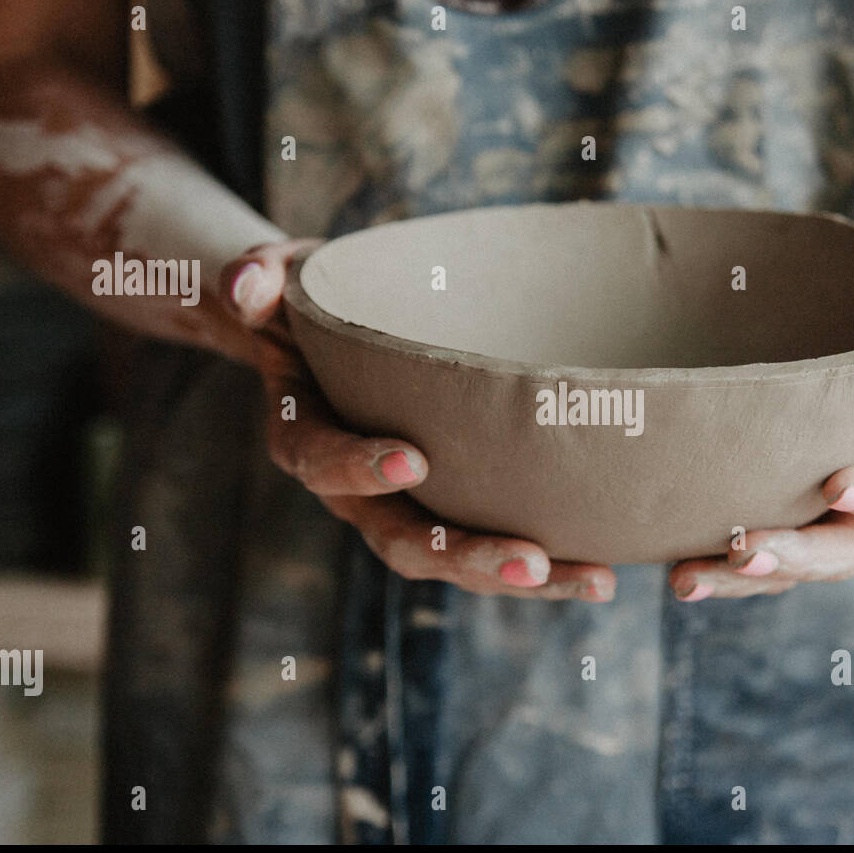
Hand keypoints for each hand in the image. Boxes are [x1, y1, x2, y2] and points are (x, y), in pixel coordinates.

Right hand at [218, 240, 616, 602]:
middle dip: (467, 557)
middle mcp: (355, 491)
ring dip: (523, 576)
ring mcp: (408, 508)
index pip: (321, 463)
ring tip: (596, 577)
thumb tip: (248, 285)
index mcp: (306, 436)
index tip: (413, 459)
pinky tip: (605, 565)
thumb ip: (262, 275)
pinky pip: (492, 546)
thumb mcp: (284, 278)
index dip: (358, 467)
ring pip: (459, 563)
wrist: (333, 340)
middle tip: (531, 561)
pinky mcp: (454, 508)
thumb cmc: (316, 301)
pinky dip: (547, 561)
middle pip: (405, 542)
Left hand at [668, 242, 853, 600]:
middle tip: (744, 552)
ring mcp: (822, 507)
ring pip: (791, 565)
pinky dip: (713, 560)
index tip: (838, 485)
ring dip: (740, 579)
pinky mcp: (777, 501)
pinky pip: (751, 545)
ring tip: (685, 579)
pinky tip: (665, 561)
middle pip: (847, 550)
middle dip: (798, 557)